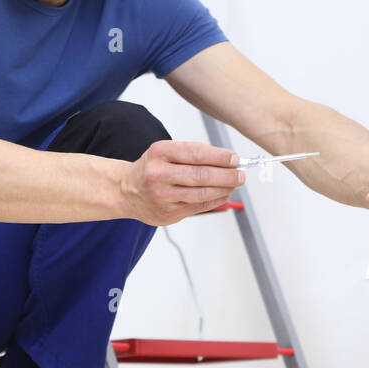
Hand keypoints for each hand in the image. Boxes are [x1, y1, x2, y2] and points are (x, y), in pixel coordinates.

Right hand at [121, 141, 244, 225]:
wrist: (127, 191)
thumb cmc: (152, 169)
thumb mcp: (165, 152)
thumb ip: (192, 155)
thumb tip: (227, 161)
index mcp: (160, 153)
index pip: (196, 154)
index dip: (219, 157)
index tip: (235, 159)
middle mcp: (159, 174)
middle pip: (201, 175)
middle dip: (226, 175)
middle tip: (241, 175)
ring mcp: (164, 196)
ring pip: (202, 193)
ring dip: (224, 189)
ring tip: (235, 184)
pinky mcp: (169, 213)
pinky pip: (198, 207)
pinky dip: (215, 200)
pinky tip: (224, 195)